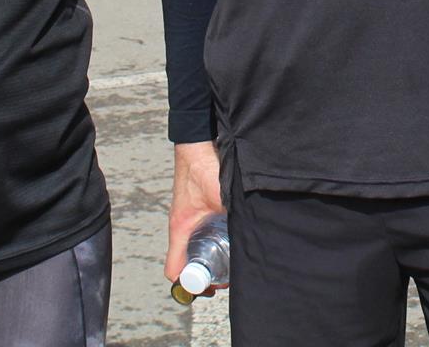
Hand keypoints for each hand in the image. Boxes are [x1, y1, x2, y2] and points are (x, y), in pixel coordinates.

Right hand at [165, 141, 226, 289]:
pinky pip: (203, 232)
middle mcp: (182, 227)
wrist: (198, 141)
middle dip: (207, 272)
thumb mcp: (222, 196)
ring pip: (197, 247)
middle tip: (230, 274)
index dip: (190, 285)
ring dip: (212, 256)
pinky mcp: (198, 209)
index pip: (175, 269)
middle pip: (188, 262)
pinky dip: (215, 239)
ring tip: (235, 257)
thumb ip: (234, 214)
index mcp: (181, 228)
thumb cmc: (205, 167)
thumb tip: (253, 233)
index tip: (212, 287)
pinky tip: (234, 235)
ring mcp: (189, 218)